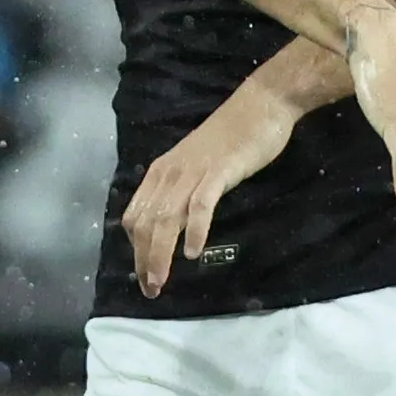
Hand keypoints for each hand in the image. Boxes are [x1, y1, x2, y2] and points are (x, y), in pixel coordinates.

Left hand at [120, 86, 303, 295]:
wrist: (260, 106)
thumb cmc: (231, 138)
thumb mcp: (195, 167)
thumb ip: (181, 191)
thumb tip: (171, 226)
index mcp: (160, 172)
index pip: (135, 217)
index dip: (135, 250)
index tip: (144, 275)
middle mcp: (170, 173)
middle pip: (146, 223)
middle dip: (143, 260)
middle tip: (150, 289)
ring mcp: (193, 172)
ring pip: (166, 218)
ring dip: (160, 254)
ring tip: (161, 280)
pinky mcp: (218, 171)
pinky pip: (200, 205)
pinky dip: (194, 230)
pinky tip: (193, 252)